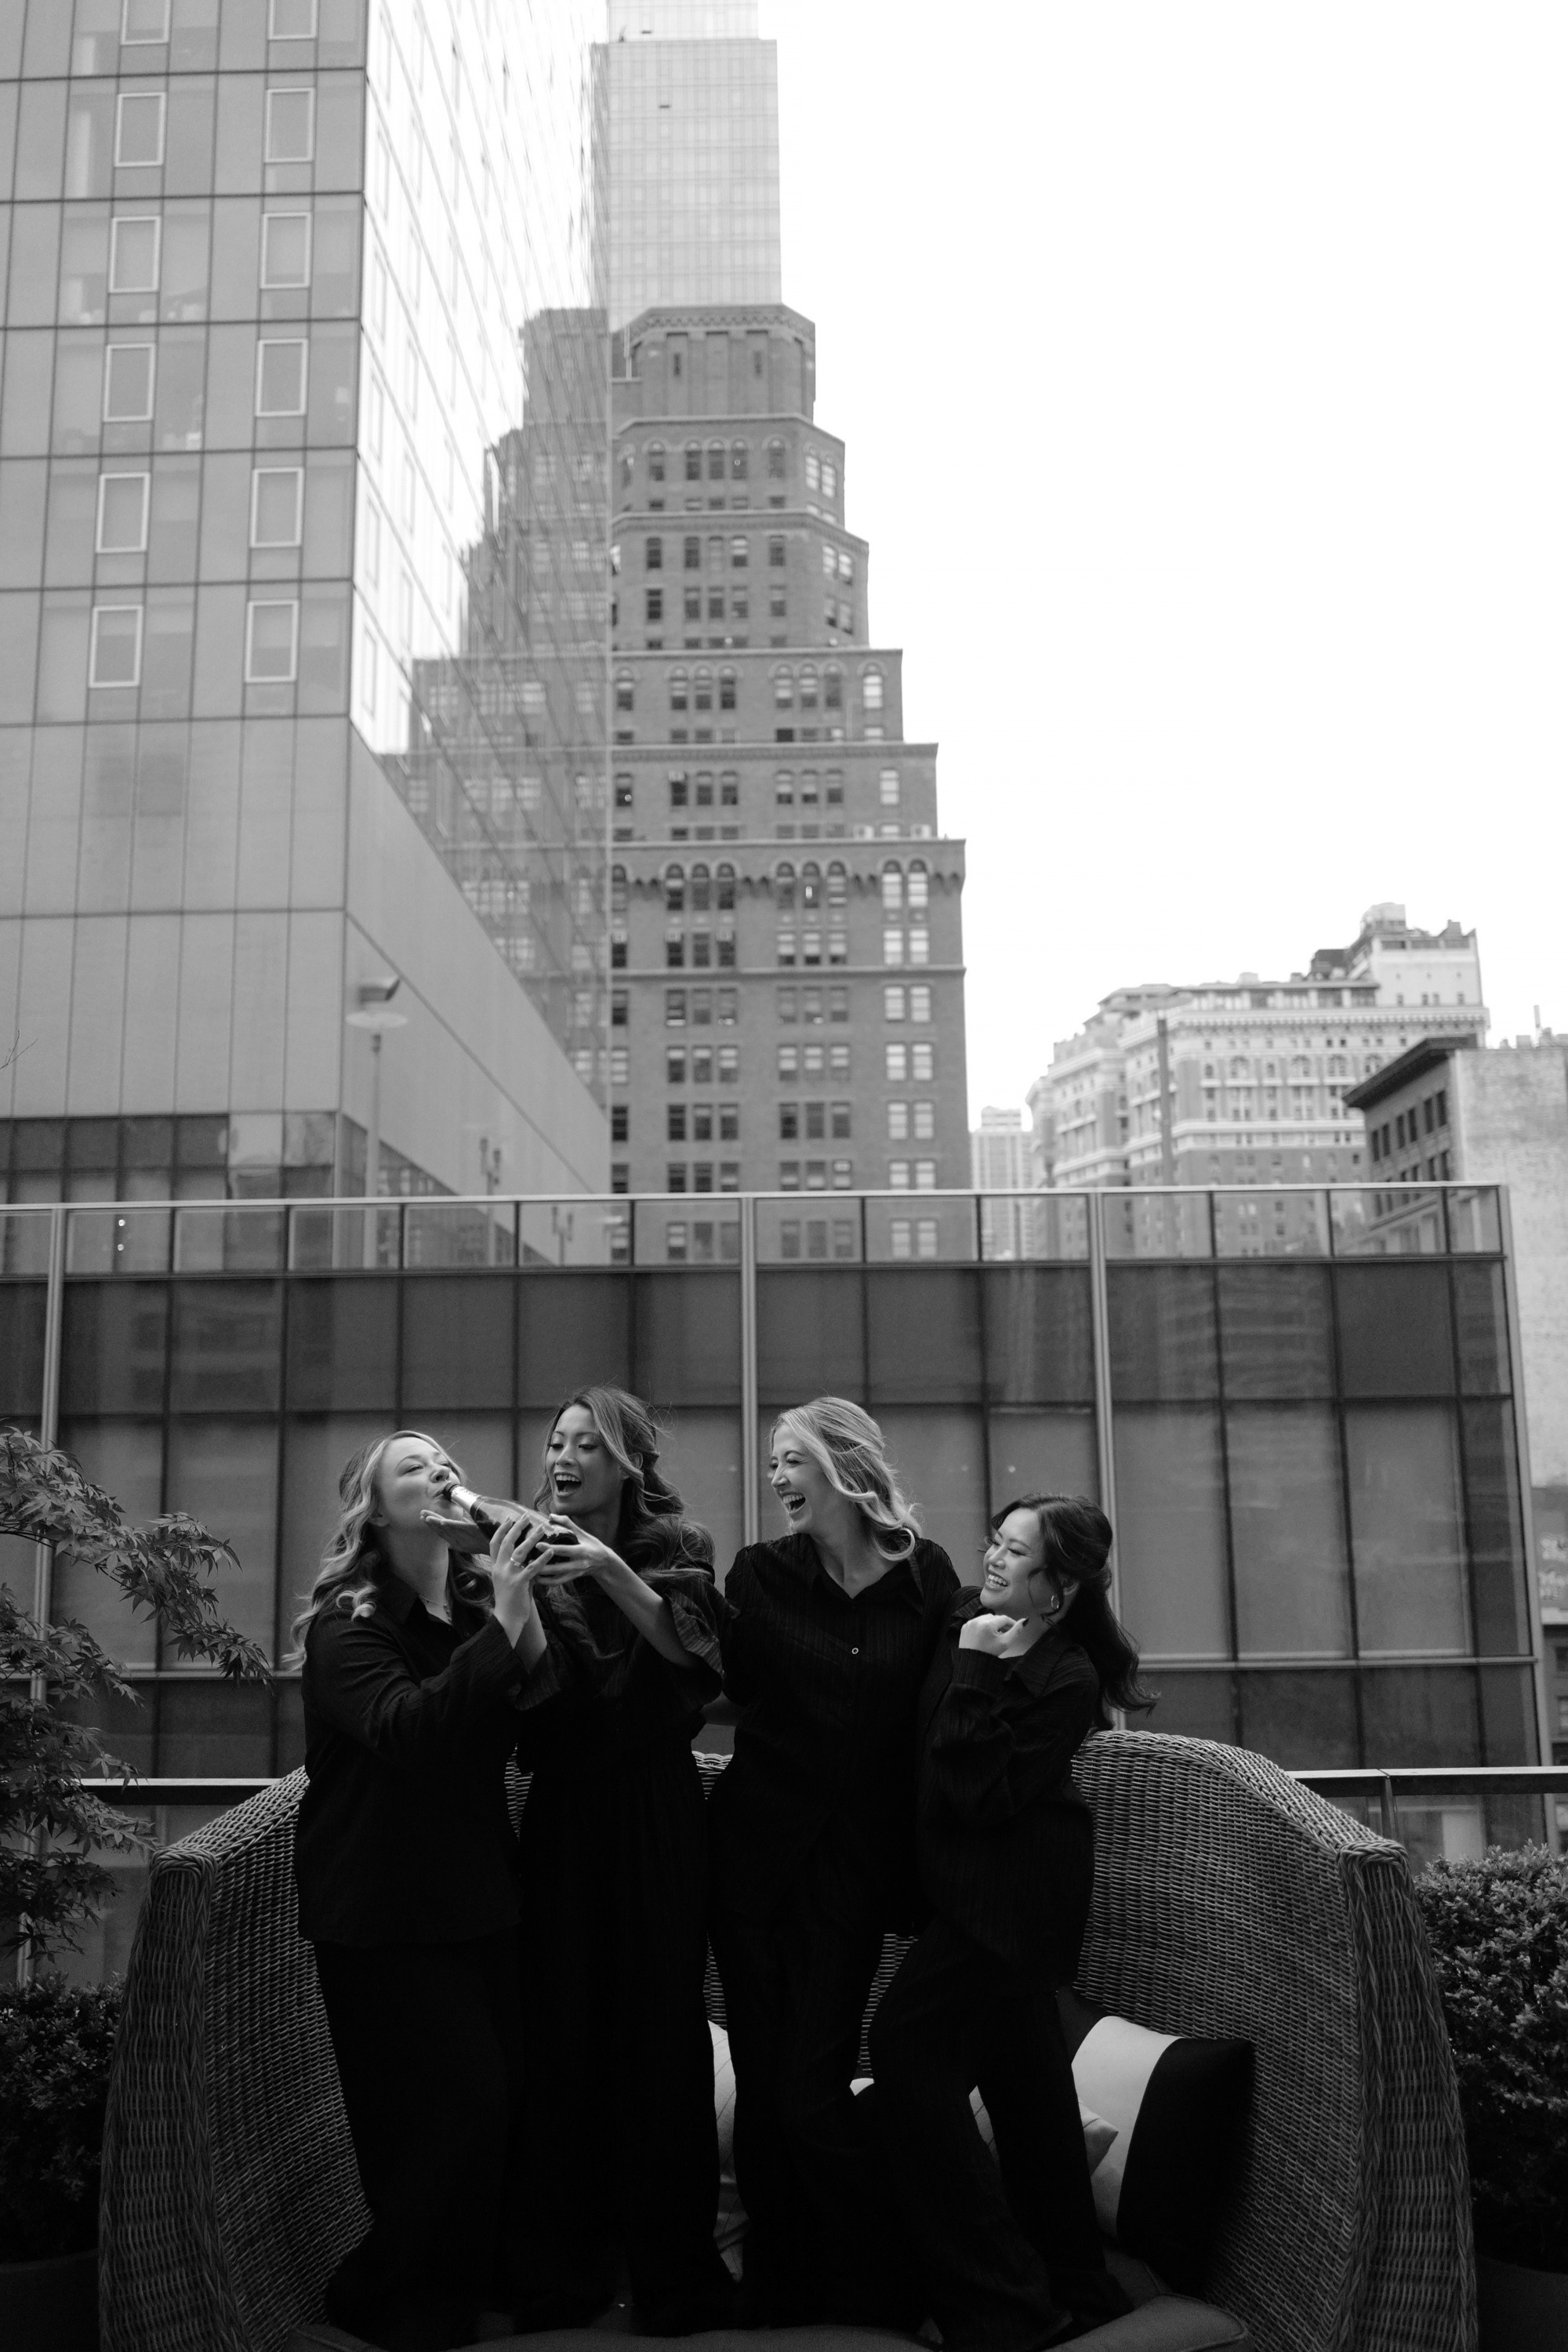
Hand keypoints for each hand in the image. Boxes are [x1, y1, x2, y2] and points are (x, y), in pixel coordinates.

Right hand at [482, 1512, 551, 1643]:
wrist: (506, 1619)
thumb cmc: (509, 1601)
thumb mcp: (507, 1581)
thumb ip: (515, 1568)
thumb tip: (527, 1557)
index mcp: (495, 1567)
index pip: (494, 1544)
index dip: (501, 1530)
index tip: (509, 1519)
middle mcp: (500, 1569)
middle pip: (506, 1542)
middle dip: (517, 1528)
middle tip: (526, 1516)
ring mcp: (509, 1575)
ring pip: (519, 1552)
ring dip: (531, 1539)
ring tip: (541, 1529)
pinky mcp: (519, 1583)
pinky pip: (532, 1568)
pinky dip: (542, 1558)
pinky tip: (551, 1551)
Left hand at [533, 1518, 621, 1585]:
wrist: (604, 1563)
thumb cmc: (593, 1545)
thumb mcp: (583, 1533)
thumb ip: (567, 1523)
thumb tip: (551, 1516)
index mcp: (581, 1551)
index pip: (564, 1550)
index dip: (550, 1548)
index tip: (537, 1544)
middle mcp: (578, 1564)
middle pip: (558, 1568)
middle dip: (542, 1566)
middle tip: (527, 1561)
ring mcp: (575, 1573)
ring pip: (556, 1578)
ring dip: (542, 1576)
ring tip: (529, 1571)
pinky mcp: (572, 1579)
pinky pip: (558, 1582)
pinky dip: (547, 1582)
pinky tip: (537, 1578)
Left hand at [958, 1611, 1037, 1657]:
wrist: (972, 1665)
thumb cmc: (989, 1655)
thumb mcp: (1005, 1644)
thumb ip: (1016, 1631)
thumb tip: (1024, 1621)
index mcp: (987, 1624)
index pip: (1004, 1618)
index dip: (1011, 1623)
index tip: (1015, 1628)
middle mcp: (977, 1621)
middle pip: (994, 1618)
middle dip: (1001, 1624)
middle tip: (1006, 1633)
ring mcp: (970, 1624)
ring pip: (985, 1618)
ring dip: (991, 1624)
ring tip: (996, 1635)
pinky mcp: (964, 1627)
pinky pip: (976, 1622)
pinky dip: (982, 1626)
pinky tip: (985, 1636)